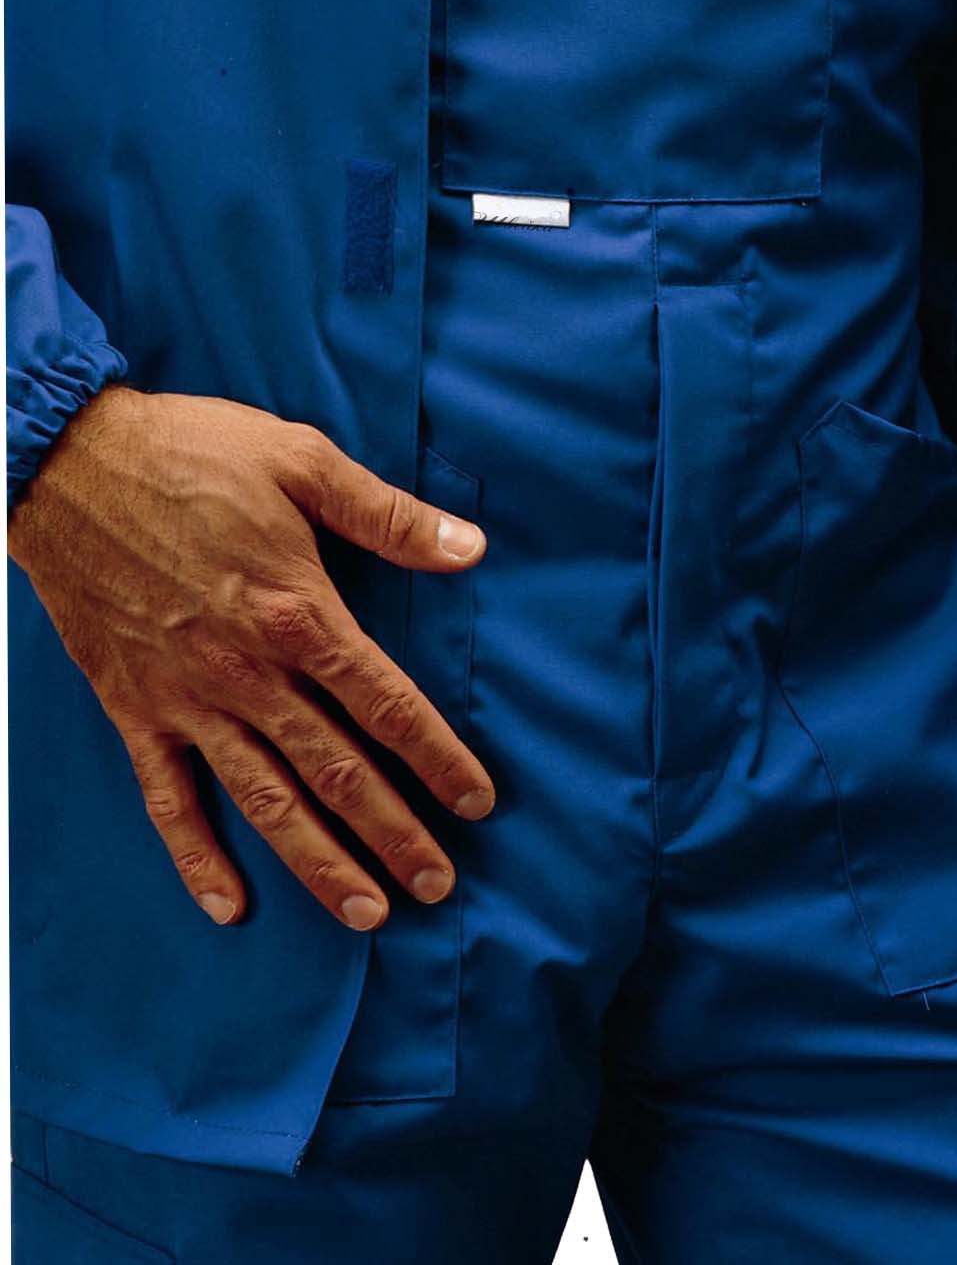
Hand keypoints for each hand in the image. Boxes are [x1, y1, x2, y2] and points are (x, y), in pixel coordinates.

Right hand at [7, 385, 493, 930]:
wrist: (64, 464)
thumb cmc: (193, 455)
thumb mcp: (303, 462)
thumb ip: (390, 516)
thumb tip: (473, 547)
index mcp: (299, 613)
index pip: (387, 704)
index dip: (438, 758)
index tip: (479, 803)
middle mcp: (247, 672)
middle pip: (337, 771)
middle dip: (394, 833)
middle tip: (440, 885)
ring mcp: (186, 698)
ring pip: (265, 800)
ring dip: (318, 862)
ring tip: (368, 913)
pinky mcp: (133, 708)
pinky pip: (167, 798)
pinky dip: (196, 855)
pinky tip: (229, 904)